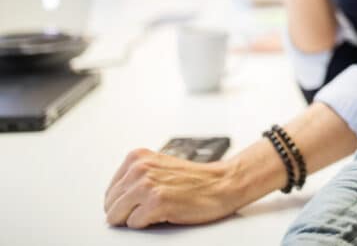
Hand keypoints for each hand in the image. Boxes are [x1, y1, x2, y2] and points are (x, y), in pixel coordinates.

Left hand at [104, 148, 240, 227]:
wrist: (222, 183)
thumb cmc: (195, 180)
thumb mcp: (158, 167)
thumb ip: (135, 177)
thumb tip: (113, 200)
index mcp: (137, 157)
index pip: (110, 191)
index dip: (124, 202)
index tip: (140, 201)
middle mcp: (140, 168)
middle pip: (110, 205)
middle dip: (127, 211)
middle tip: (150, 207)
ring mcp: (147, 185)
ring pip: (116, 216)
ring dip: (136, 217)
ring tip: (157, 208)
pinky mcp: (156, 202)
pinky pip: (134, 224)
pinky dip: (148, 223)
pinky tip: (164, 212)